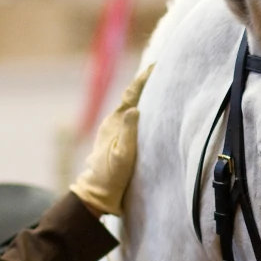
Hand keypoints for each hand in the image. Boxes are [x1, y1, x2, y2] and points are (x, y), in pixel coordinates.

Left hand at [69, 65, 150, 215]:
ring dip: (143, 96)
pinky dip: (141, 110)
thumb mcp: (122, 156)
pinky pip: (131, 119)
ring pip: (131, 107)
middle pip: (131, 97)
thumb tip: (135, 108)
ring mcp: (114, 131)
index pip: (131, 95)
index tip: (156, 66)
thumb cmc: (111, 177)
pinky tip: (149, 112)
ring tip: (160, 85)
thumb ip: (128, 132)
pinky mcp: (117, 139)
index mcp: (115, 123)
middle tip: (163, 70)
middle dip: (146, 83)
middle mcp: (113, 123)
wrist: (97, 194)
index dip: (143, 79)